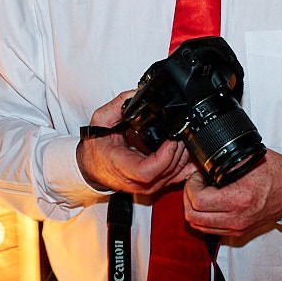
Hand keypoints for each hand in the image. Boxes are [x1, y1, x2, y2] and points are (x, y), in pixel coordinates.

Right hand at [76, 92, 192, 196]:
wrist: (92, 166)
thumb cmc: (96, 148)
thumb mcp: (100, 121)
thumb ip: (118, 105)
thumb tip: (137, 94)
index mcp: (121, 166)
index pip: (147, 171)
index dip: (164, 156)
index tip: (171, 140)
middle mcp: (136, 181)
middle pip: (166, 171)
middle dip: (178, 150)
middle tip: (181, 133)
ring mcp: (147, 186)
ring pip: (175, 175)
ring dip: (184, 156)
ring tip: (183, 138)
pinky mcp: (155, 185)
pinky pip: (177, 178)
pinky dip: (186, 166)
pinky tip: (189, 155)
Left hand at [183, 149, 281, 238]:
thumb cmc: (276, 173)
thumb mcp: (249, 159)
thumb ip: (224, 161)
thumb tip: (202, 159)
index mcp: (239, 199)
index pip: (198, 201)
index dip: (191, 186)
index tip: (198, 176)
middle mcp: (236, 218)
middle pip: (193, 217)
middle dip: (188, 197)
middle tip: (197, 184)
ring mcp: (237, 228)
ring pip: (198, 226)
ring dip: (194, 209)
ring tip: (203, 193)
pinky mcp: (238, 232)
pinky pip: (209, 229)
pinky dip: (204, 217)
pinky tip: (211, 203)